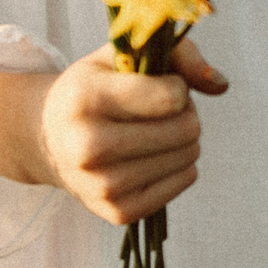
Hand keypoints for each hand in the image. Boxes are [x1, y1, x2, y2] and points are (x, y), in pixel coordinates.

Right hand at [0, 37, 227, 225]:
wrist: (47, 138)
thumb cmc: (95, 87)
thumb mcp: (122, 55)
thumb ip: (178, 54)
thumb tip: (221, 85)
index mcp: (86, 99)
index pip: (171, 96)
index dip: (177, 86)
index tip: (159, 84)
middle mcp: (89, 147)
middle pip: (186, 128)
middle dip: (185, 112)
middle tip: (160, 109)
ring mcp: (102, 186)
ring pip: (189, 156)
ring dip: (184, 138)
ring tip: (154, 129)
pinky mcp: (118, 212)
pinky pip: (185, 180)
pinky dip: (180, 164)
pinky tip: (153, 154)